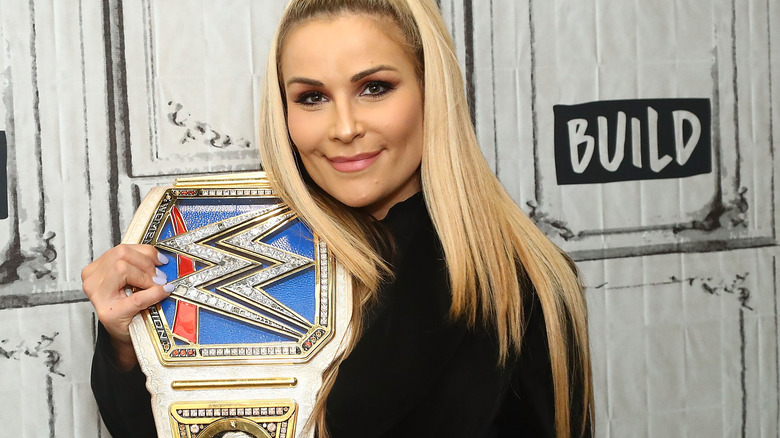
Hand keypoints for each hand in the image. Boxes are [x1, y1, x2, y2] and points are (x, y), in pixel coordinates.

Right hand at [82, 244, 171, 370]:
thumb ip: (139, 266)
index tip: (161, 260)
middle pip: (121, 255)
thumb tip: (162, 258)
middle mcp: (93, 280)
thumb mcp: (131, 281)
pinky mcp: (109, 313)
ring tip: (157, 285)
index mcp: (97, 270)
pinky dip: (153, 293)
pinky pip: (135, 297)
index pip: (121, 249)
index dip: (146, 252)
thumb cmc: (129, 308)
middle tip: (160, 276)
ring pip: (123, 269)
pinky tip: (163, 292)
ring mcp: (98, 297)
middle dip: (146, 263)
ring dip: (147, 277)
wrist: (125, 335)